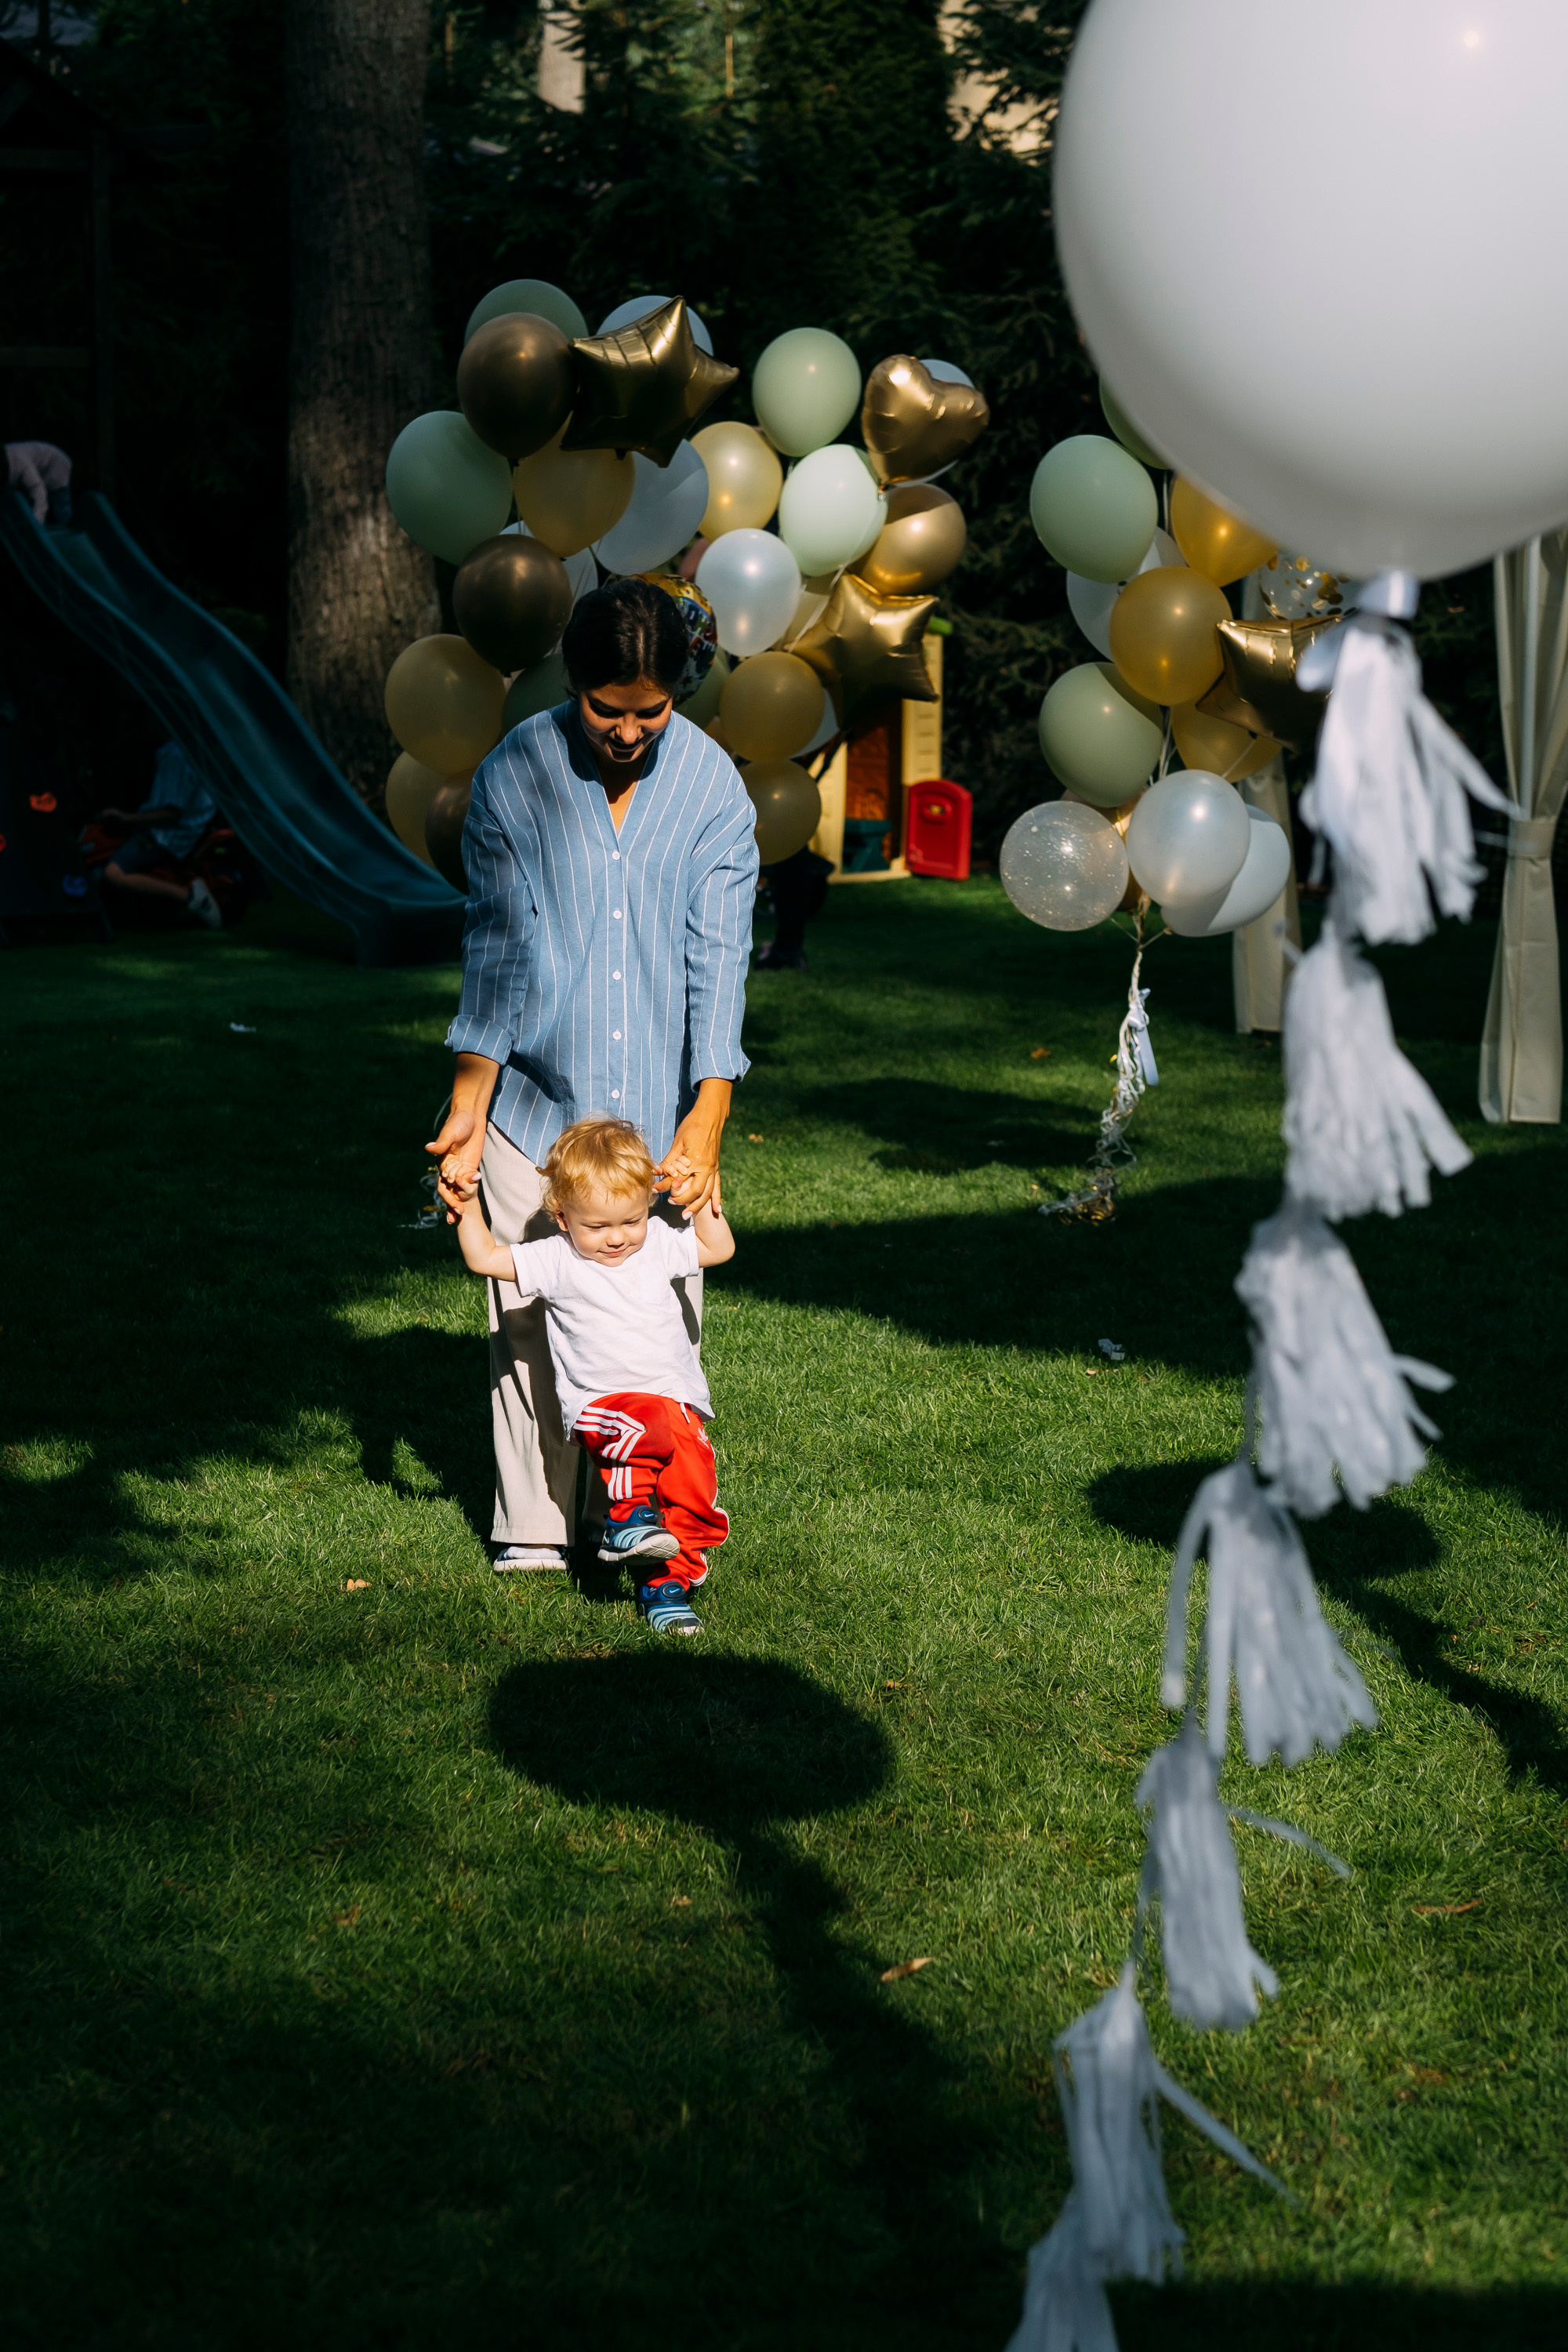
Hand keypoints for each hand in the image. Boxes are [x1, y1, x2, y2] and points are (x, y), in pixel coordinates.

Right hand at [427, 1105, 484, 1224]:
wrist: (471, 1116)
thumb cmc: (458, 1122)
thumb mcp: (450, 1132)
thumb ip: (442, 1143)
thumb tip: (429, 1148)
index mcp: (442, 1160)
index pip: (444, 1181)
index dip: (449, 1193)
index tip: (455, 1204)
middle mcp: (449, 1166)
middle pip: (450, 1189)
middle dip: (453, 1202)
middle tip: (459, 1214)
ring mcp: (460, 1167)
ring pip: (458, 1189)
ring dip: (458, 1202)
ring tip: (461, 1216)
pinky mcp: (470, 1166)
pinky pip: (468, 1182)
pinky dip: (468, 1192)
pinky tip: (468, 1206)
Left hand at [654, 1079, 730, 1217]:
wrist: (710, 1115)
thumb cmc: (692, 1125)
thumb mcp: (678, 1142)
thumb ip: (669, 1160)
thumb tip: (655, 1172)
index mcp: (696, 1160)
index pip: (679, 1179)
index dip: (665, 1186)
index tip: (654, 1190)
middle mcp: (707, 1167)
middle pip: (695, 1191)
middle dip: (682, 1200)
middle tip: (669, 1203)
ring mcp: (714, 1168)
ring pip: (707, 1193)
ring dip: (698, 1205)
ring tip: (686, 1214)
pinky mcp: (716, 1167)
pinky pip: (717, 1186)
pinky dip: (716, 1199)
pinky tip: (717, 1210)